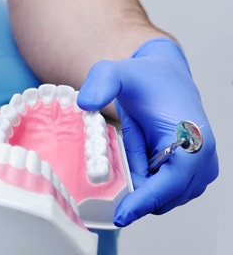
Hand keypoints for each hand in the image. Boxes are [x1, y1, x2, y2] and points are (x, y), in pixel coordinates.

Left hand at [77, 38, 218, 226]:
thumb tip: (85, 104)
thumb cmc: (146, 77)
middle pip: (162, 195)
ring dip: (138, 177)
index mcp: (192, 138)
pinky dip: (142, 176)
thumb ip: (100, 83)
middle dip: (134, 186)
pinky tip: (138, 149)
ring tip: (135, 139)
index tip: (121, 215)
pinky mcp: (190, 175)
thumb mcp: (116, 72)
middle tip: (116, 153)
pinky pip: (158, 189)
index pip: (169, 183)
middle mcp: (202, 158)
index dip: (144, 201)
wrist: (163, 76)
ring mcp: (199, 170)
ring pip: (159, 195)